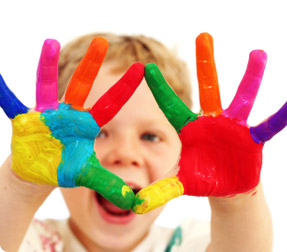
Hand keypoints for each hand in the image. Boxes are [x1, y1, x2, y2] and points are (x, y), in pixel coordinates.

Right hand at [0, 38, 143, 209]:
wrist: (39, 171)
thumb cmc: (64, 168)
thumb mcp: (87, 175)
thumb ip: (109, 184)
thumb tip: (133, 200)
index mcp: (86, 125)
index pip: (110, 105)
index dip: (124, 89)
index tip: (141, 69)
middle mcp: (68, 114)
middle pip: (82, 86)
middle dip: (90, 65)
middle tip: (102, 41)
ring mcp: (47, 114)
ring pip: (47, 86)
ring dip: (48, 67)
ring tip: (50, 44)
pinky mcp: (26, 121)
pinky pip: (14, 105)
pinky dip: (6, 95)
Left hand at [133, 33, 286, 213]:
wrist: (226, 186)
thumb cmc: (202, 180)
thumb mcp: (180, 184)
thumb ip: (160, 191)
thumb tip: (135, 205)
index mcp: (190, 129)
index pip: (171, 106)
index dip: (160, 88)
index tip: (146, 67)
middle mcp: (211, 122)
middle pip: (207, 88)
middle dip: (205, 63)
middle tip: (203, 35)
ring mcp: (233, 127)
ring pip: (241, 98)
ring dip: (250, 77)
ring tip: (258, 54)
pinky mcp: (251, 139)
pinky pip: (268, 126)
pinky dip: (280, 117)